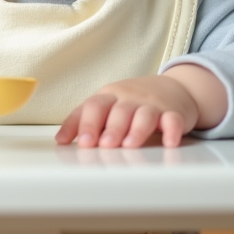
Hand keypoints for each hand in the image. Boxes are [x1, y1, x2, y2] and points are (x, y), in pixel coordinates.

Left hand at [55, 65, 227, 148]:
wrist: (172, 88)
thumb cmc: (131, 101)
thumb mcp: (106, 105)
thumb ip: (83, 121)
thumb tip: (60, 140)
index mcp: (109, 97)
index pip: (94, 106)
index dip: (87, 124)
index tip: (83, 142)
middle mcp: (129, 99)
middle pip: (119, 111)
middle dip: (112, 128)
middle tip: (106, 145)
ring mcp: (152, 105)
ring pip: (145, 115)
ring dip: (137, 129)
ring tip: (130, 144)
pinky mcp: (173, 113)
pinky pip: (173, 120)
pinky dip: (172, 130)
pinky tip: (169, 142)